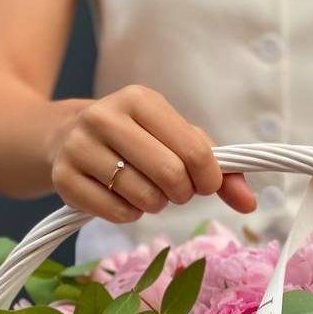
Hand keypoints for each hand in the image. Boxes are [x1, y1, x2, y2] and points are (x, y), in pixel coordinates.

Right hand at [48, 85, 256, 222]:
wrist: (63, 137)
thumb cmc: (135, 141)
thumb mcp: (176, 140)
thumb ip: (219, 169)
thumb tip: (250, 203)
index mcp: (139, 99)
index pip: (194, 150)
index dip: (209, 178)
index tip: (205, 183)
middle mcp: (105, 117)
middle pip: (171, 176)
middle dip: (181, 193)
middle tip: (173, 189)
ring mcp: (80, 148)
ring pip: (144, 198)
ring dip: (154, 204)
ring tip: (144, 189)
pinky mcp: (64, 180)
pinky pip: (119, 214)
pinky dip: (129, 214)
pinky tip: (121, 197)